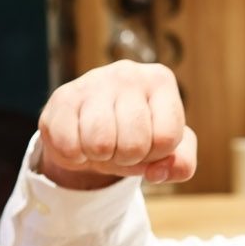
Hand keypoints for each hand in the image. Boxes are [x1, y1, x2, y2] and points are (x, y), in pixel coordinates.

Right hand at [37, 59, 196, 189]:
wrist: (87, 127)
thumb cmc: (133, 135)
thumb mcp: (165, 150)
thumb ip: (181, 163)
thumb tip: (160, 172)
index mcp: (160, 81)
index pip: (166, 138)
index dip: (155, 155)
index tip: (147, 145)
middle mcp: (128, 73)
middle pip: (134, 144)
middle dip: (126, 158)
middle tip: (120, 146)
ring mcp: (93, 81)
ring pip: (100, 144)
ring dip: (100, 157)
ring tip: (100, 144)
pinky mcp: (63, 97)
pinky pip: (69, 146)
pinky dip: (74, 156)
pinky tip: (78, 141)